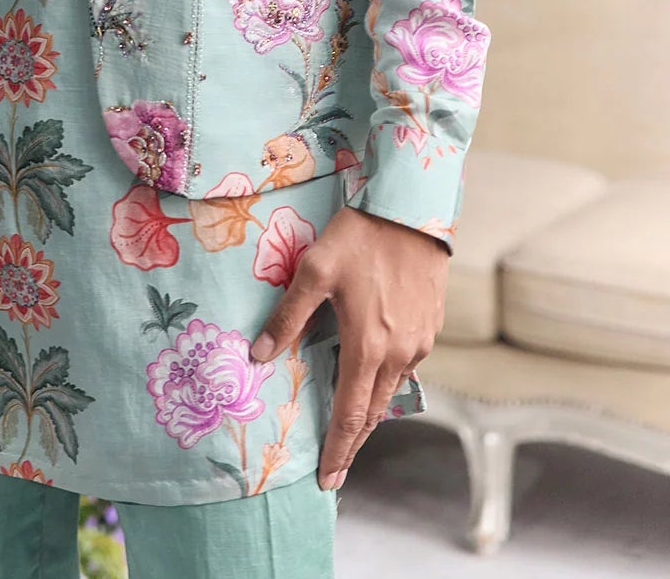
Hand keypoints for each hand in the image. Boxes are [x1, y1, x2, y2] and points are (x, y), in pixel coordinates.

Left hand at [249, 205, 446, 489]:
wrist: (412, 209)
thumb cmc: (359, 237)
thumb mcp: (313, 272)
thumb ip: (287, 317)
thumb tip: (257, 356)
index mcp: (368, 347)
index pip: (351, 415)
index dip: (338, 449)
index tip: (328, 480)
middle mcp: (399, 353)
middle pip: (374, 411)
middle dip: (354, 441)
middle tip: (337, 466)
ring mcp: (420, 341)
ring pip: (392, 389)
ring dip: (371, 409)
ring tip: (350, 423)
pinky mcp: (432, 325)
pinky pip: (406, 365)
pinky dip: (387, 379)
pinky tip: (373, 374)